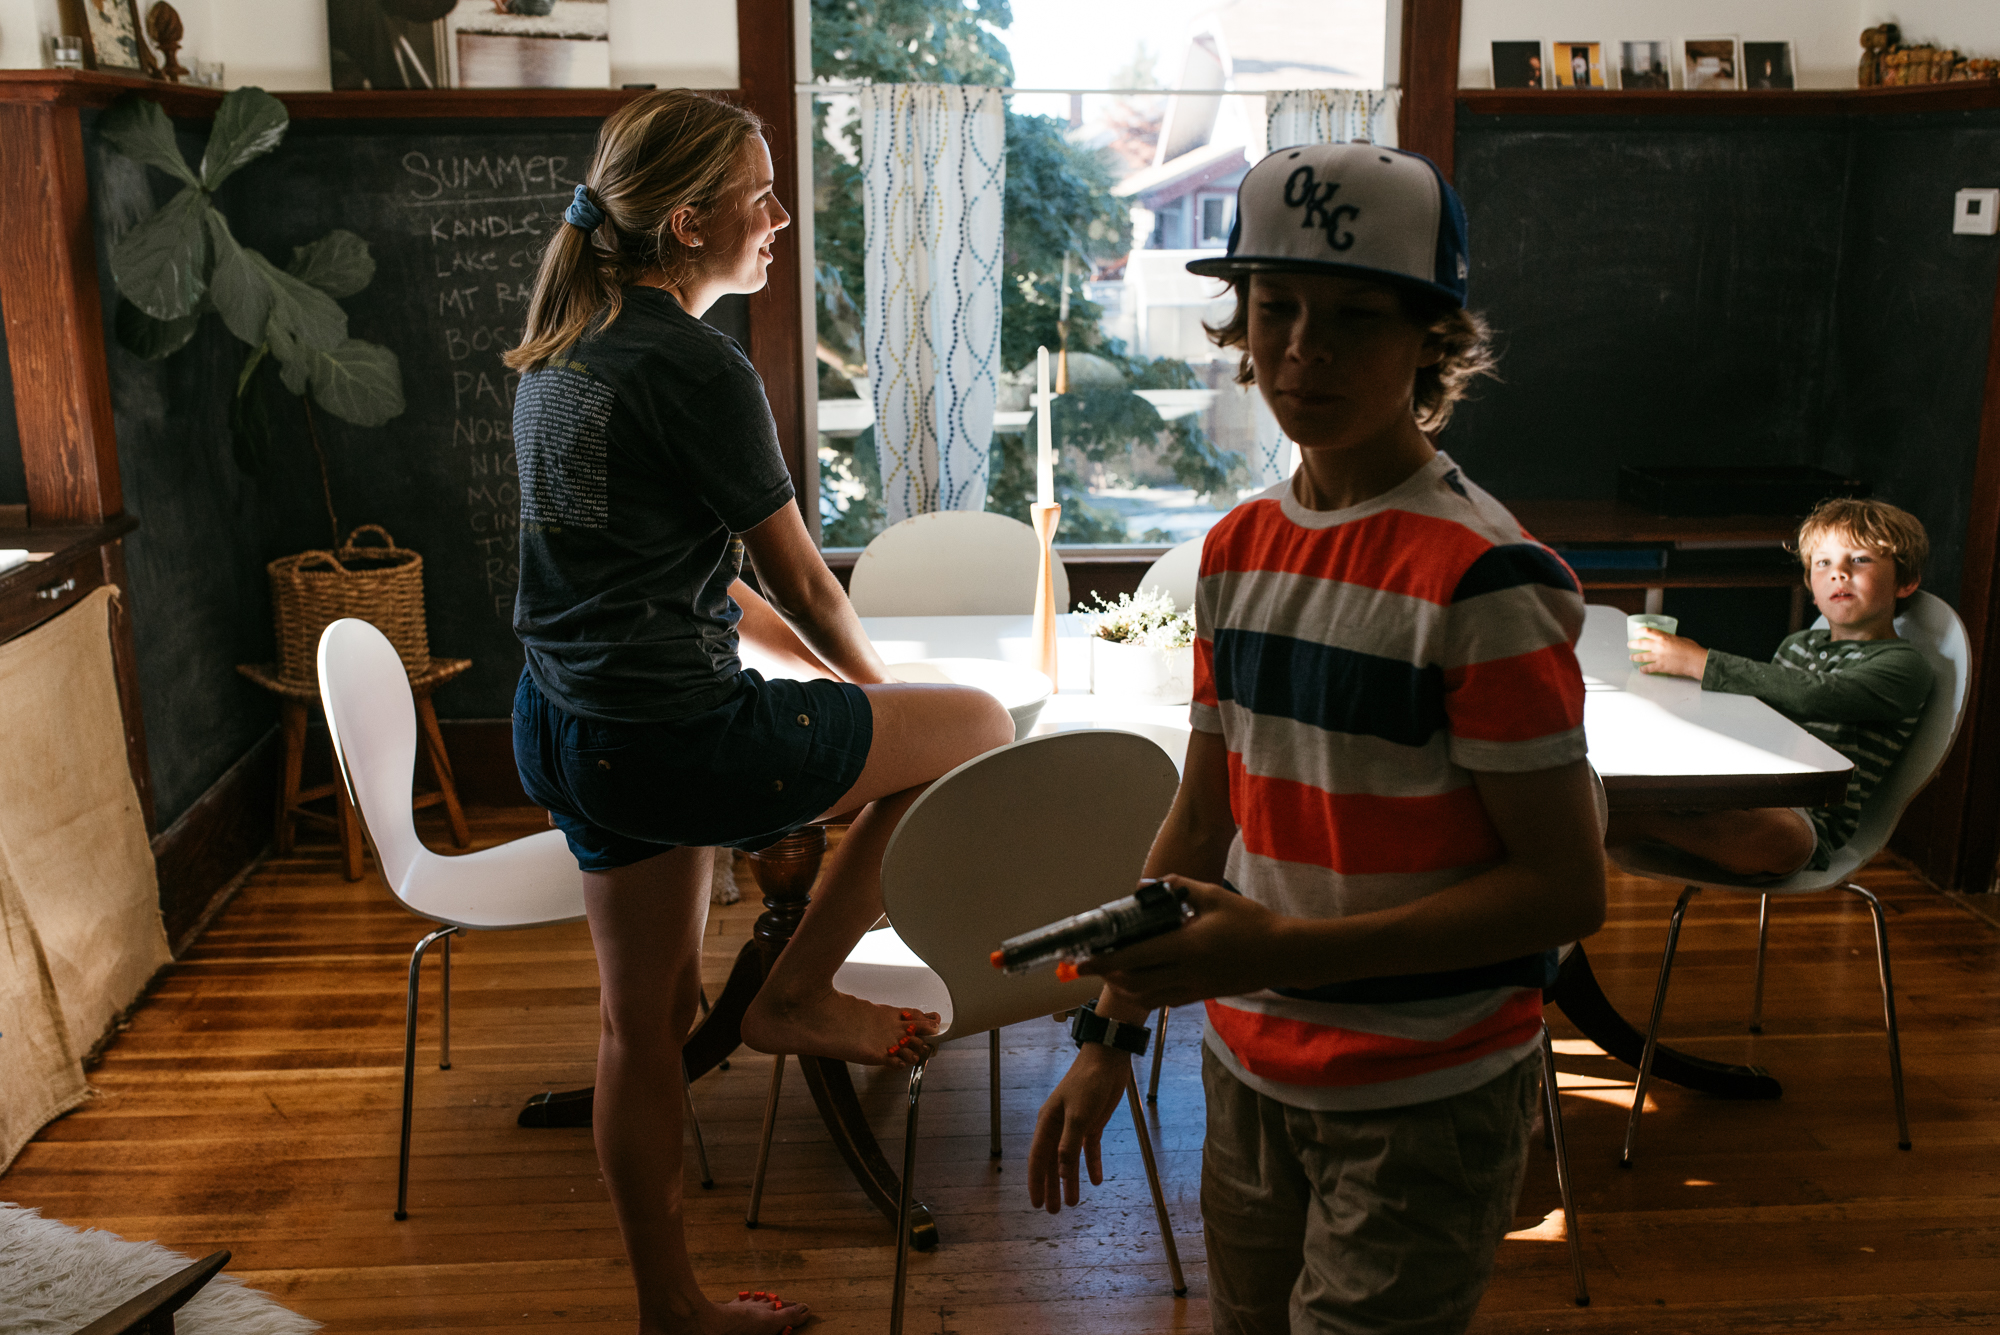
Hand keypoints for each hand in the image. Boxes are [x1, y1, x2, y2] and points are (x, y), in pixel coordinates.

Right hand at [1026, 1044, 1129, 1212]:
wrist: (1107, 1061)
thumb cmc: (1088, 1084)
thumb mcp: (1077, 1116)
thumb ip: (1069, 1145)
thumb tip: (1061, 1173)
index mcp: (1048, 1123)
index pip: (1038, 1159)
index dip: (1036, 1182)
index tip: (1035, 1203)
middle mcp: (1058, 1127)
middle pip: (1053, 1164)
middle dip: (1052, 1187)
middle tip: (1053, 1211)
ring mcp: (1075, 1126)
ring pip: (1070, 1161)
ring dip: (1071, 1181)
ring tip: (1072, 1203)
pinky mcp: (1092, 1124)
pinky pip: (1089, 1151)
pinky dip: (1091, 1165)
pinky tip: (1095, 1181)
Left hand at [1076, 876, 1284, 1007]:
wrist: (1283, 954)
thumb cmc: (1250, 922)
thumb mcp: (1214, 896)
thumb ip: (1178, 888)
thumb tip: (1144, 886)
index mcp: (1185, 946)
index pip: (1133, 957)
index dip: (1104, 960)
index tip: (1082, 959)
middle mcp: (1185, 972)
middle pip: (1133, 983)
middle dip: (1108, 976)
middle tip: (1094, 964)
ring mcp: (1194, 987)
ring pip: (1147, 996)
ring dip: (1125, 987)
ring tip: (1113, 972)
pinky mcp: (1202, 995)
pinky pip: (1165, 999)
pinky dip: (1147, 993)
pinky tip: (1143, 980)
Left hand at [1629, 629, 1707, 679]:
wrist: (1696, 661)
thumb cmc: (1691, 649)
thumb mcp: (1679, 639)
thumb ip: (1669, 639)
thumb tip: (1665, 641)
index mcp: (1664, 637)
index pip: (1647, 631)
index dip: (1639, 631)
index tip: (1636, 632)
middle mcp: (1659, 646)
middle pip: (1640, 644)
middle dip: (1632, 644)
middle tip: (1629, 645)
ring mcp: (1658, 657)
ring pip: (1641, 657)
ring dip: (1635, 657)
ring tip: (1632, 657)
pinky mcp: (1660, 667)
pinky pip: (1648, 668)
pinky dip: (1643, 669)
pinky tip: (1641, 669)